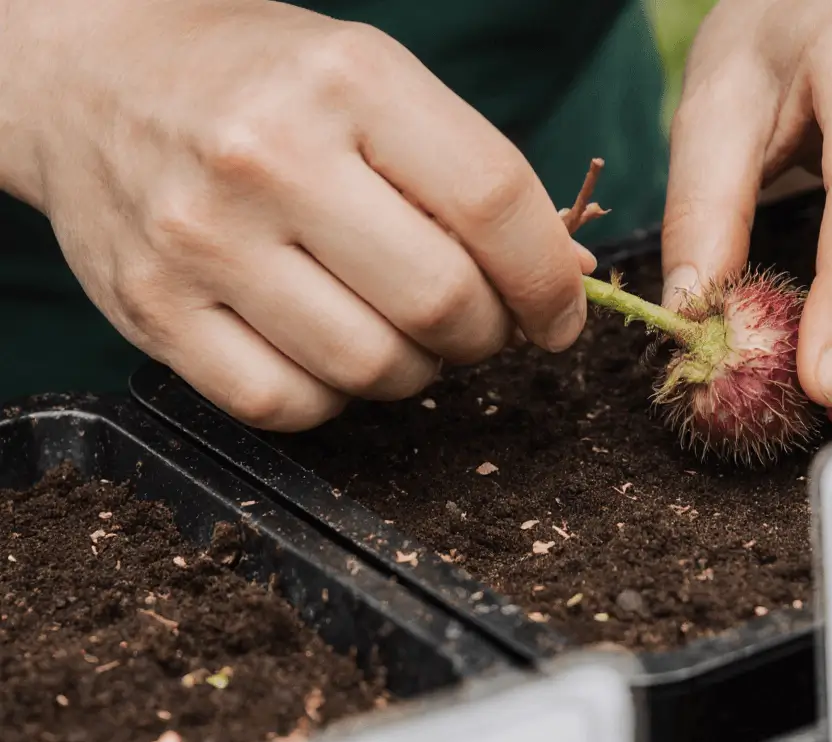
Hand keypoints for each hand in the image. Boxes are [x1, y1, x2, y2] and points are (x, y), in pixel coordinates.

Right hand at [0, 0, 593, 430]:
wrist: (95, 76)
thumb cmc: (263, 82)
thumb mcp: (376, 82)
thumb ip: (470, 175)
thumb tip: (568, 277)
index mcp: (348, 80)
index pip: (493, 203)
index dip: (550, 280)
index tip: (561, 313)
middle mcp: (267, 157)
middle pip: (440, 303)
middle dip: (490, 334)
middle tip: (481, 323)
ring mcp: (201, 240)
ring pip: (371, 369)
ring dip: (418, 371)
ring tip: (403, 330)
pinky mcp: (151, 312)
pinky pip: (286, 406)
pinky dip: (336, 398)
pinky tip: (334, 352)